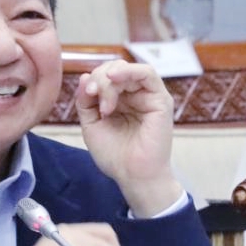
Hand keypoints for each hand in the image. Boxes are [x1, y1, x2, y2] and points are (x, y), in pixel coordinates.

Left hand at [75, 60, 183, 215]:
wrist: (132, 176)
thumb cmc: (115, 155)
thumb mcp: (91, 124)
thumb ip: (86, 101)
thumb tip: (85, 76)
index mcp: (120, 101)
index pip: (106, 76)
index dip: (94, 79)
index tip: (86, 95)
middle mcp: (135, 96)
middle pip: (116, 69)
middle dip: (100, 79)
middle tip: (93, 97)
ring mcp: (149, 96)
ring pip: (129, 69)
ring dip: (110, 80)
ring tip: (105, 103)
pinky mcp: (160, 100)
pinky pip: (147, 73)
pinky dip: (129, 71)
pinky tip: (114, 79)